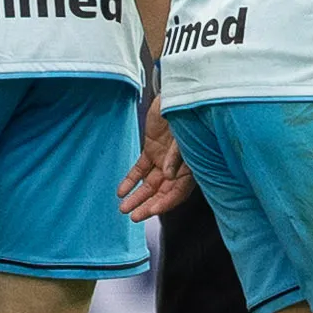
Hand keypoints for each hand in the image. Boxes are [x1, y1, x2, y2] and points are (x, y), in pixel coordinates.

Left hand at [116, 97, 193, 221]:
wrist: (177, 94)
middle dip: (148, 205)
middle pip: (162, 192)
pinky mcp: (151, 150)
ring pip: (149, 184)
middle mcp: (178, 167)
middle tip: (134, 217)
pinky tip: (121, 191)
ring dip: (137, 197)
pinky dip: (130, 181)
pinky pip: (139, 169)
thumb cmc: (187, 115)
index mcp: (191, 167)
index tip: (152, 212)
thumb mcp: (184, 138)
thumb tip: (169, 175)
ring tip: (123, 209)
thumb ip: (177, 157)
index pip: (178, 192)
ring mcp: (164, 159)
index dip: (166, 203)